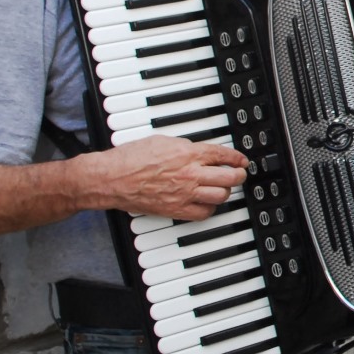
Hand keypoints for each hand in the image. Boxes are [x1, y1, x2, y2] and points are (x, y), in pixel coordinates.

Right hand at [91, 136, 248, 220]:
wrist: (111, 178)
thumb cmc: (130, 158)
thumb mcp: (161, 140)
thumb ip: (184, 146)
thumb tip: (198, 150)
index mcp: (188, 153)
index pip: (222, 155)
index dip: (237, 158)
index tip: (242, 161)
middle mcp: (190, 174)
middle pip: (229, 177)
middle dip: (239, 175)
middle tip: (239, 175)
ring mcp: (184, 193)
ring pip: (221, 196)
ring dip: (225, 192)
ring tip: (222, 188)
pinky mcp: (176, 209)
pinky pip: (203, 213)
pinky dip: (208, 209)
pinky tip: (205, 203)